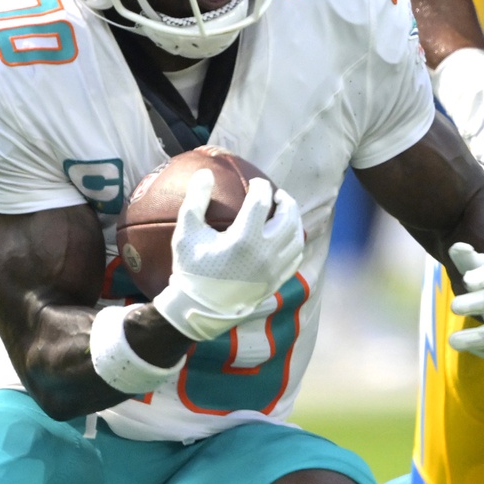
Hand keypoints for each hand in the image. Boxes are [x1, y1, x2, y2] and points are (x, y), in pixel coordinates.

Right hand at [152, 171, 305, 342]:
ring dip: (293, 220)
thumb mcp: (187, 233)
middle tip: (276, 195)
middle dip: (285, 201)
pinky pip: (295, 257)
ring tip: (284, 212)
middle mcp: (265, 253)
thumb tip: (205, 173)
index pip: (262, 202)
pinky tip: (285, 237)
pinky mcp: (276, 281)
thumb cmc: (191, 269)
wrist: (199, 309)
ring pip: (296, 237)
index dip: (261, 187)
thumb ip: (195, 200)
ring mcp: (274, 269)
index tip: (255, 183)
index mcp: (244, 239)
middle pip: (288, 217)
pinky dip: (294, 242)